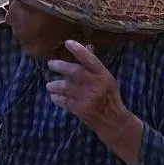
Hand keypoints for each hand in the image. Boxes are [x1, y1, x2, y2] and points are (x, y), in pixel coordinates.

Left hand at [46, 40, 144, 164]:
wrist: (114, 121)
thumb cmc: (109, 97)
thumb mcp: (106, 79)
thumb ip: (95, 65)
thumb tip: (87, 46)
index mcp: (104, 75)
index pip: (90, 59)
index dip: (79, 50)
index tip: (67, 43)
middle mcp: (96, 85)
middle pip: (76, 72)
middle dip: (60, 66)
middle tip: (50, 64)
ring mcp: (89, 98)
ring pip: (67, 87)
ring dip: (55, 85)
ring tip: (49, 85)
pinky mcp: (82, 110)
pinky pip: (65, 102)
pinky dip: (57, 98)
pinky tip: (54, 97)